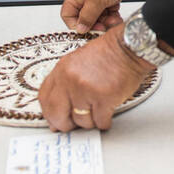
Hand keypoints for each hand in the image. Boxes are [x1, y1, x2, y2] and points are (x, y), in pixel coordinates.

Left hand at [38, 25, 153, 131]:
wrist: (129, 47)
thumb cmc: (108, 54)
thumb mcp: (77, 62)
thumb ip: (65, 84)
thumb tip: (59, 112)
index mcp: (62, 70)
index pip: (44, 99)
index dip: (49, 114)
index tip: (54, 119)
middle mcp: (70, 80)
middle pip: (58, 115)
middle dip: (65, 125)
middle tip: (74, 125)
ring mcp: (86, 90)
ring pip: (81, 122)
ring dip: (91, 121)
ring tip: (98, 111)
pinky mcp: (104, 99)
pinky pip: (100, 122)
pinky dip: (105, 121)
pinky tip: (108, 113)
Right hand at [60, 0, 166, 33]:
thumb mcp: (96, 0)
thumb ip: (87, 16)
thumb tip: (81, 28)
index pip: (68, 14)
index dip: (75, 24)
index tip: (85, 31)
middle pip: (85, 17)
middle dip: (94, 24)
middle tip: (102, 28)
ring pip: (98, 17)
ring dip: (105, 21)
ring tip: (112, 21)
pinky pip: (108, 13)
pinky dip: (112, 17)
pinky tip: (116, 17)